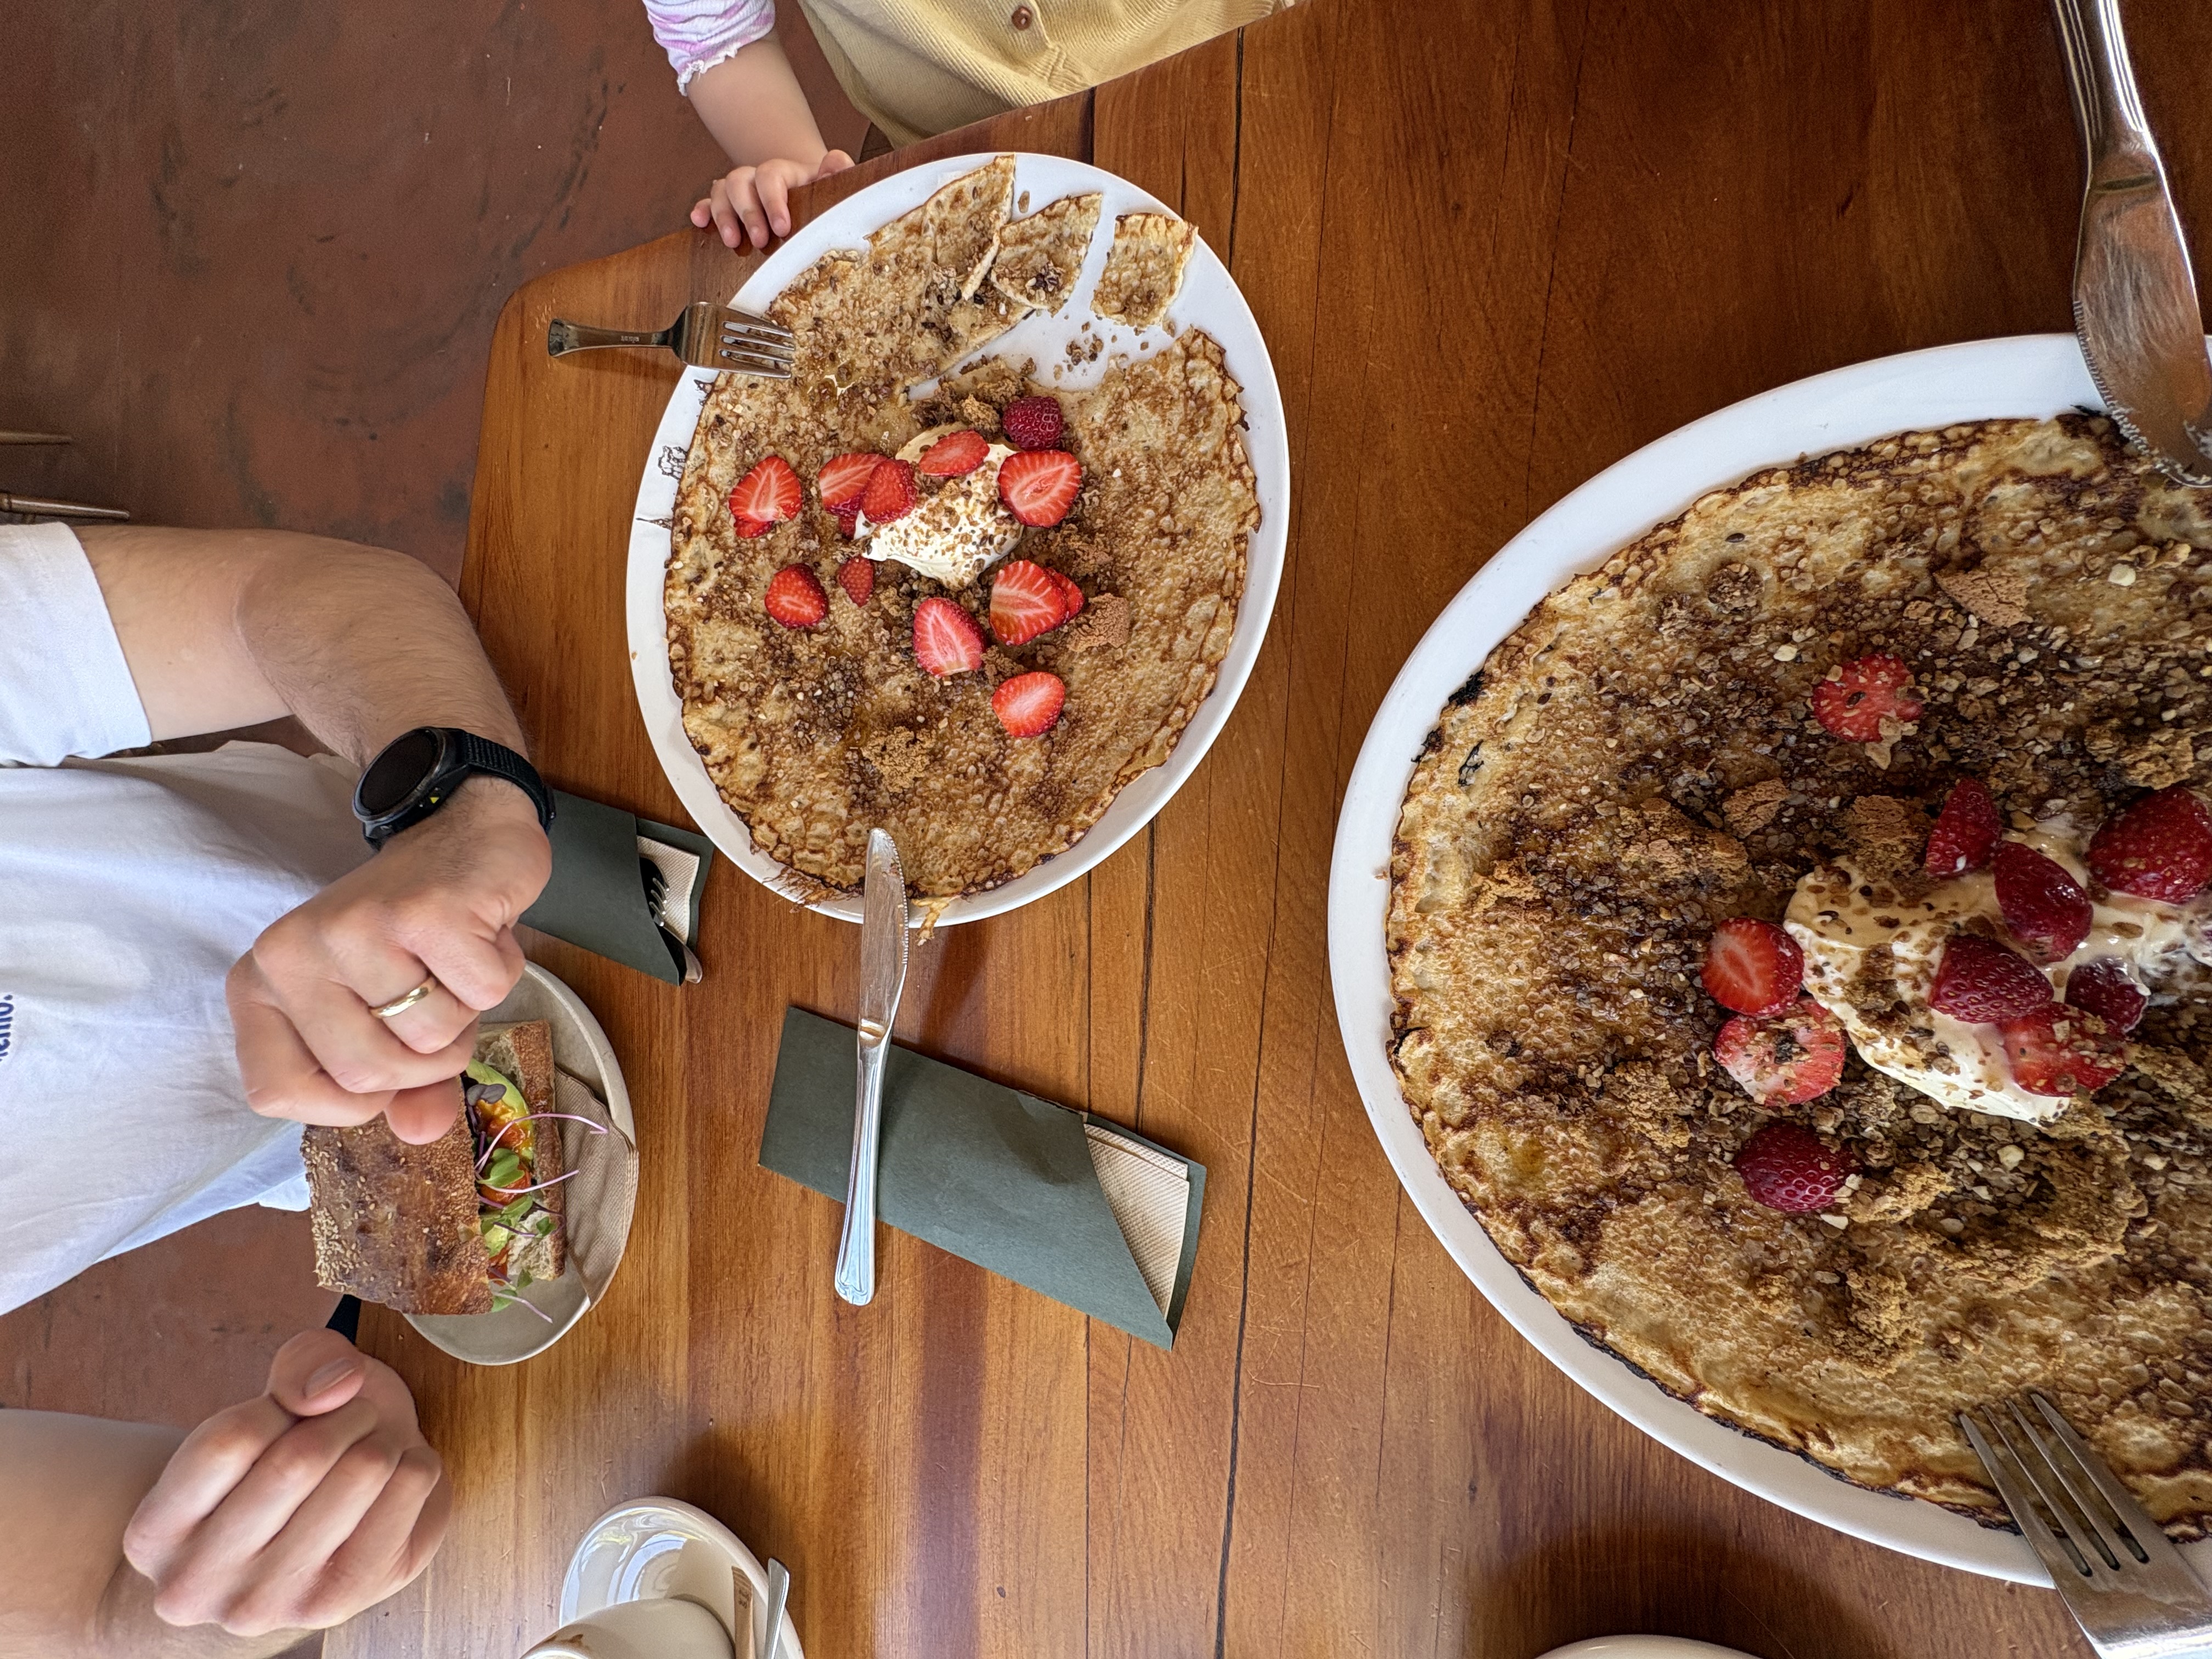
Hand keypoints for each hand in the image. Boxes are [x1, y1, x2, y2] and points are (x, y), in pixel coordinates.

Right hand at [122, 1331, 449, 1637]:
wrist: (306, 1536)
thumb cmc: (281, 1457)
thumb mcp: (275, 1394)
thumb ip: (301, 1364)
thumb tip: (338, 1386)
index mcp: (154, 1533)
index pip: (229, 1440)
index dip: (280, 1403)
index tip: (295, 1410)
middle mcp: (199, 1584)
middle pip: (300, 1459)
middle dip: (344, 1413)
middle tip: (351, 1417)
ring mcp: (270, 1604)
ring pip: (363, 1470)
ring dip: (384, 1436)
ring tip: (370, 1448)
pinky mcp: (344, 1602)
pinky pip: (412, 1490)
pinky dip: (416, 1461)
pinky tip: (392, 1481)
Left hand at [227, 777, 551, 1143]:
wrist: (461, 832)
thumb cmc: (418, 937)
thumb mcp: (391, 1015)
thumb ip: (402, 1085)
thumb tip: (422, 1134)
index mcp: (263, 983)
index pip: (275, 1092)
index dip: (345, 1101)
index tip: (383, 1063)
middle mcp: (291, 953)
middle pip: (366, 1075)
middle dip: (426, 1058)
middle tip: (436, 1000)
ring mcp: (356, 928)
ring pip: (430, 1038)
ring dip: (467, 1011)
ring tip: (455, 961)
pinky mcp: (425, 911)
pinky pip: (481, 994)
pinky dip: (498, 974)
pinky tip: (481, 934)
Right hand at [691, 149, 853, 249]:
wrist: (810, 195)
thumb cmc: (820, 195)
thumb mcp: (832, 185)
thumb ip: (836, 172)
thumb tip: (837, 161)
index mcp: (783, 172)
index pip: (771, 176)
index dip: (773, 200)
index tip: (782, 227)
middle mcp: (757, 177)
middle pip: (740, 181)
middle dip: (748, 213)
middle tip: (760, 241)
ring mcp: (741, 190)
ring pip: (721, 190)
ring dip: (723, 215)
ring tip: (733, 242)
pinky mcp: (728, 205)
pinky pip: (709, 201)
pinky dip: (703, 210)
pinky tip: (699, 221)